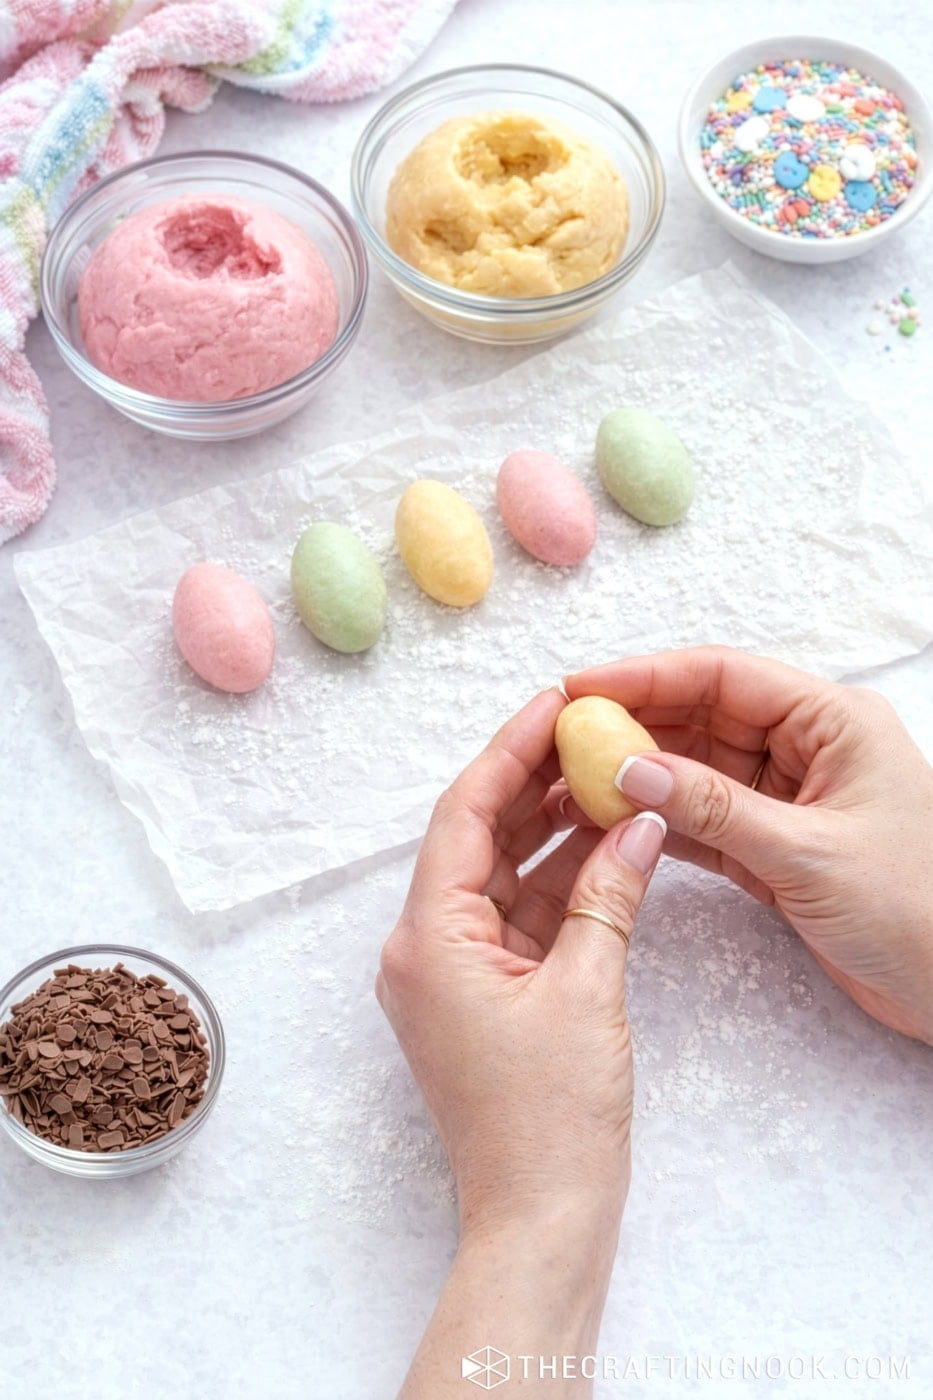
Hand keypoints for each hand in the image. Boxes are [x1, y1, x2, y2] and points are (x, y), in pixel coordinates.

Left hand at [377, 688, 665, 1396]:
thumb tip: (640, 822)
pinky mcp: (487, 995)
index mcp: (428, 938)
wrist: (539, 1223)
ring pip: (504, 873)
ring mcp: (455, 972)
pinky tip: (610, 846)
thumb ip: (611, 896)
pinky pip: (522, 916)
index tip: (556, 701)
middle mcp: (427, 946)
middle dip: (536, 782)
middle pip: (479, 836)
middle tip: (591, 730)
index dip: (510, 750)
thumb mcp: (588, 991)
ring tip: (609, 776)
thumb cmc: (549, 1121)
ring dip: (555, 829)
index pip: (464, 814)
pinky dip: (563, 882)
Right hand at [565, 646, 932, 1044]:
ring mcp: (787, 797)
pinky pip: (703, 818)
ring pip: (696, 768)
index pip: (723, 677)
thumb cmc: (916, 909)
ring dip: (640, 774)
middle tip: (563, 737)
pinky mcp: (773, 845)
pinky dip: (661, 820)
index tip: (580, 688)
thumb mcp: (808, 853)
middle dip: (633, 724)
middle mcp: (806, 748)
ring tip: (574, 780)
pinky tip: (614, 821)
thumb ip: (714, 809)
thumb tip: (629, 769)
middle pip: (702, 716)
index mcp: (831, 721)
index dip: (646, 677)